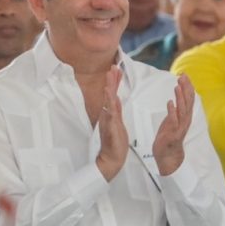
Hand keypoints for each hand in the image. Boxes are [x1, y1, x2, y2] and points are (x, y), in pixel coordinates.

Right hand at [95, 66, 127, 181]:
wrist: (111, 158)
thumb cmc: (114, 142)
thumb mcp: (117, 122)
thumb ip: (115, 109)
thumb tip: (115, 97)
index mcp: (110, 113)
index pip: (113, 94)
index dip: (115, 81)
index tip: (116, 68)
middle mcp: (107, 115)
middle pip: (109, 94)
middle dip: (111, 80)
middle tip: (113, 66)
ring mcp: (108, 121)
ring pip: (108, 101)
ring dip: (109, 88)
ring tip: (110, 76)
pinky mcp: (110, 128)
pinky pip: (110, 114)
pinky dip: (110, 105)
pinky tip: (110, 97)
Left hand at [152, 75, 194, 175]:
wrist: (168, 155)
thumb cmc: (169, 136)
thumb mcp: (173, 119)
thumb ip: (176, 108)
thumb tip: (177, 95)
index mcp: (185, 115)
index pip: (189, 98)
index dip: (188, 86)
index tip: (184, 74)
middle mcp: (185, 120)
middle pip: (188, 101)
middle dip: (186, 88)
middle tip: (182, 76)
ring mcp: (180, 127)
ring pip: (183, 110)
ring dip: (180, 97)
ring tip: (177, 86)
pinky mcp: (173, 134)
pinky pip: (174, 121)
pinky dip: (172, 112)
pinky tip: (170, 103)